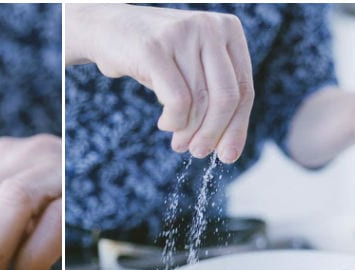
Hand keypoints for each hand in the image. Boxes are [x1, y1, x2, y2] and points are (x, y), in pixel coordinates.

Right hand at [66, 4, 253, 161]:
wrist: (110, 30)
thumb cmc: (156, 58)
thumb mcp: (193, 71)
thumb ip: (215, 99)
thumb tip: (230, 152)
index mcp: (228, 29)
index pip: (244, 89)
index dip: (237, 128)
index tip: (226, 156)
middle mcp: (209, 27)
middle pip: (226, 98)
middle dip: (213, 134)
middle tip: (197, 152)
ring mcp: (182, 35)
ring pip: (200, 103)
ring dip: (188, 132)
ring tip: (177, 141)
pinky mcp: (155, 49)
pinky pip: (177, 101)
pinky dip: (173, 122)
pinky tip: (165, 123)